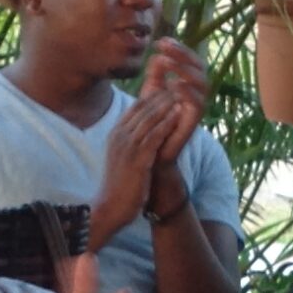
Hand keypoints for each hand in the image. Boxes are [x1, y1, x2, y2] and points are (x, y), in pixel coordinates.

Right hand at [95, 92, 183, 244]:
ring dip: (166, 105)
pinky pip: (154, 137)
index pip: (135, 107)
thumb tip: (143, 130)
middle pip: (143, 109)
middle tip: (179, 85)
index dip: (152, 96)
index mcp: (116, 134)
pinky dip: (166, 124)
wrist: (110, 207)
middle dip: (162, 96)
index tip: (169, 87)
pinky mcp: (137, 160)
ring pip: (149, 119)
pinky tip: (178, 114)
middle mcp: (119, 137)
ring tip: (181, 94)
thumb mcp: (122, 156)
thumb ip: (130, 140)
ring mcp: (127, 148)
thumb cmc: (119, 184)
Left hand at [137, 39, 207, 163]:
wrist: (152, 148)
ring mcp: (198, 106)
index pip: (190, 60)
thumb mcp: (151, 91)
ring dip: (185, 69)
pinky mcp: (195, 120)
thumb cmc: (152, 118)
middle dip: (183, 53)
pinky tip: (173, 83)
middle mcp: (197, 92)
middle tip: (164, 45)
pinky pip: (198, 102)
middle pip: (199, 66)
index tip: (161, 41)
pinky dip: (187, 91)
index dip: (178, 48)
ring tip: (167, 61)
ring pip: (202, 82)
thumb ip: (155, 73)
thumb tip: (157, 55)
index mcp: (189, 82)